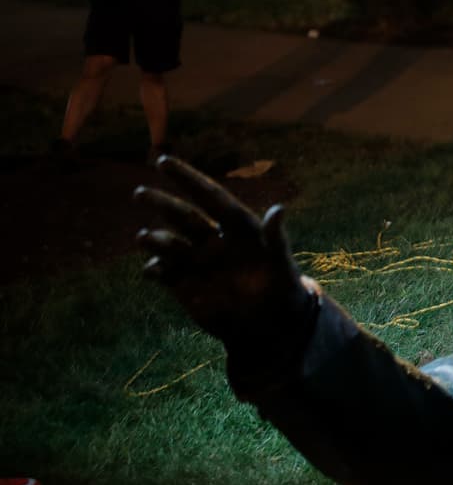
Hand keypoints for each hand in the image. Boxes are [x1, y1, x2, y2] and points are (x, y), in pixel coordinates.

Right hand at [134, 156, 311, 347]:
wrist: (269, 322)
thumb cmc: (281, 286)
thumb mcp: (281, 261)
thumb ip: (275, 236)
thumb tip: (279, 209)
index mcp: (237, 226)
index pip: (209, 197)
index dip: (188, 179)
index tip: (164, 161)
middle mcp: (213, 239)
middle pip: (184, 216)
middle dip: (162, 204)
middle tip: (140, 194)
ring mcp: (197, 261)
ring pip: (169, 243)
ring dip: (155, 239)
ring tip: (145, 238)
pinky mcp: (185, 283)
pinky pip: (163, 272)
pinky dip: (155, 269)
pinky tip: (153, 270)